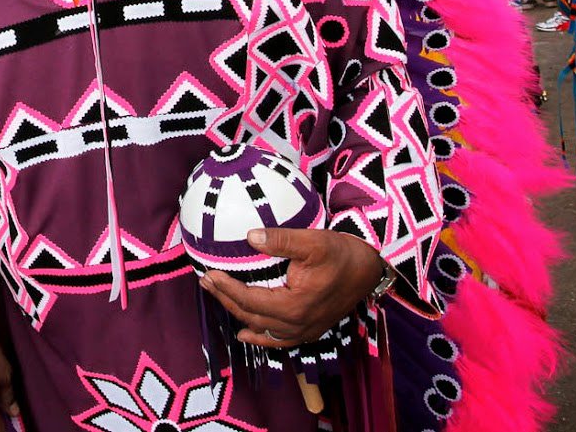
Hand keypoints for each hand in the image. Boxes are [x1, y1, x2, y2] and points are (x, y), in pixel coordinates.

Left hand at [198, 228, 386, 347]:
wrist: (370, 269)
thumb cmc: (341, 254)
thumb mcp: (312, 241)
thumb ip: (280, 240)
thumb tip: (250, 236)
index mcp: (294, 307)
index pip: (249, 300)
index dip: (226, 289)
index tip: (209, 274)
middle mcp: (297, 325)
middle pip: (251, 316)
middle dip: (225, 299)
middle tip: (205, 282)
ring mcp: (305, 331)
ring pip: (262, 329)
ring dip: (238, 314)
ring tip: (218, 297)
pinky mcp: (311, 330)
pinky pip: (279, 339)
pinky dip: (260, 337)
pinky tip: (246, 333)